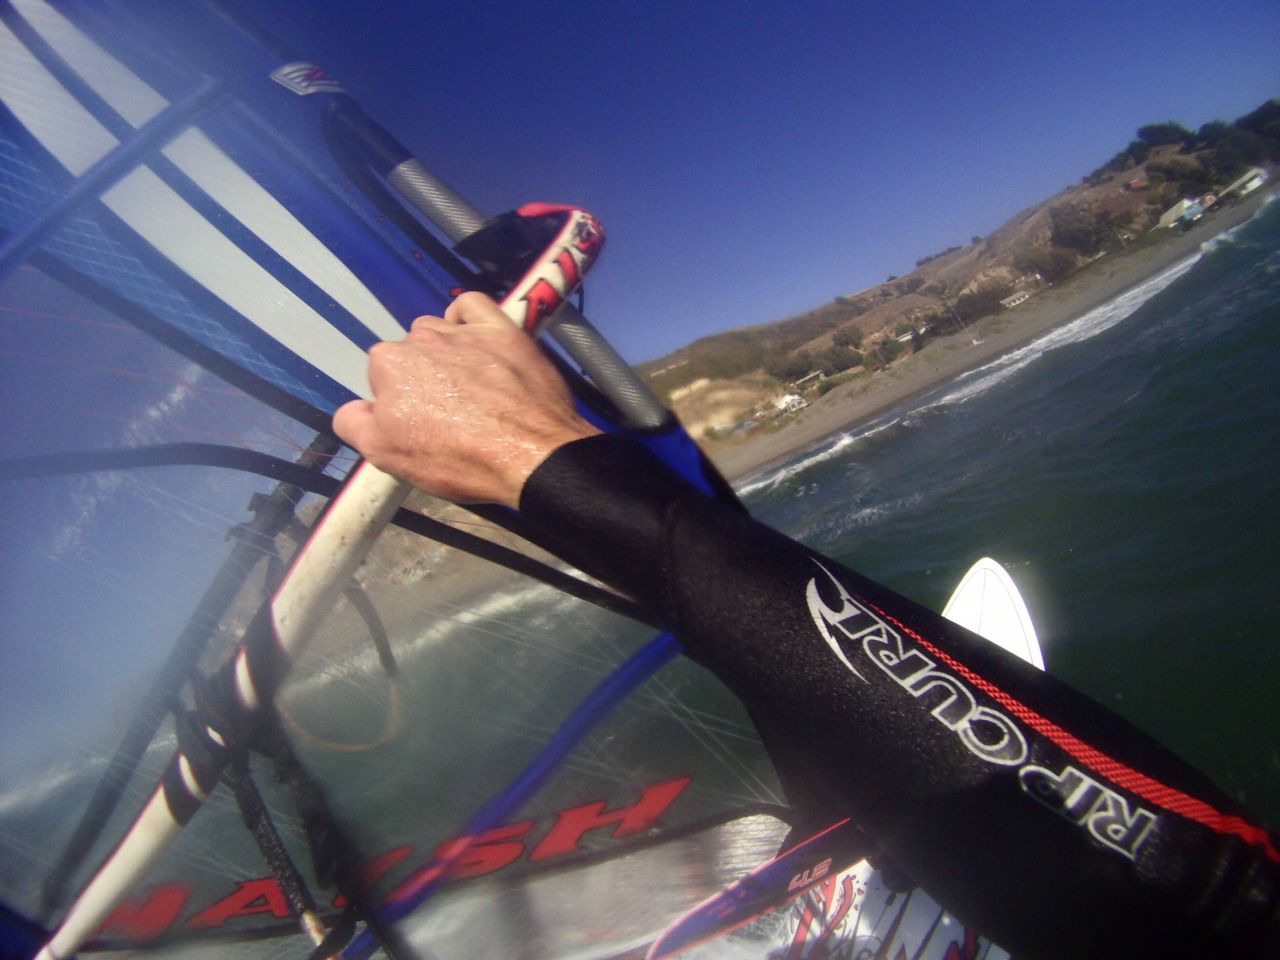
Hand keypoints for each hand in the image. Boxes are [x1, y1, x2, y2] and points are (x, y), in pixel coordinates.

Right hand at [333, 292, 600, 507]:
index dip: (400, 404)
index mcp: (388, 364)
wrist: (530, 455)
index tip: (421, 426)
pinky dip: (467, 316)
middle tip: (447, 414)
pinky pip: (473, 305)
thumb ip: (355, 425)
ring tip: (466, 386)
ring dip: (445, 351)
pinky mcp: (502, 330)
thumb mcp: (387, 456)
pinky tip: (473, 337)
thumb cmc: (458, 458)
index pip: (382, 379)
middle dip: (422, 378)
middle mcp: (421, 338)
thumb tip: (353, 409)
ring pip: (440, 330)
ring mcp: (464, 331)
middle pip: (411, 353)